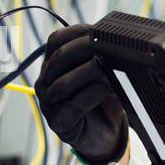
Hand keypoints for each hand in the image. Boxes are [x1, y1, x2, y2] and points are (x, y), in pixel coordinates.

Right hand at [34, 24, 127, 164]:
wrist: (107, 134)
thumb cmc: (103, 100)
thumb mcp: (104, 72)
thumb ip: (104, 56)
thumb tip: (118, 42)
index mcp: (53, 65)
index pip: (56, 41)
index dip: (75, 33)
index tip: (97, 30)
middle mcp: (46, 82)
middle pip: (58, 59)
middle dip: (84, 50)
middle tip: (106, 47)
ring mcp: (50, 104)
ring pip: (62, 84)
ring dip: (87, 73)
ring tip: (107, 70)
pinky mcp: (59, 123)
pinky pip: (70, 107)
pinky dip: (88, 95)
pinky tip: (103, 88)